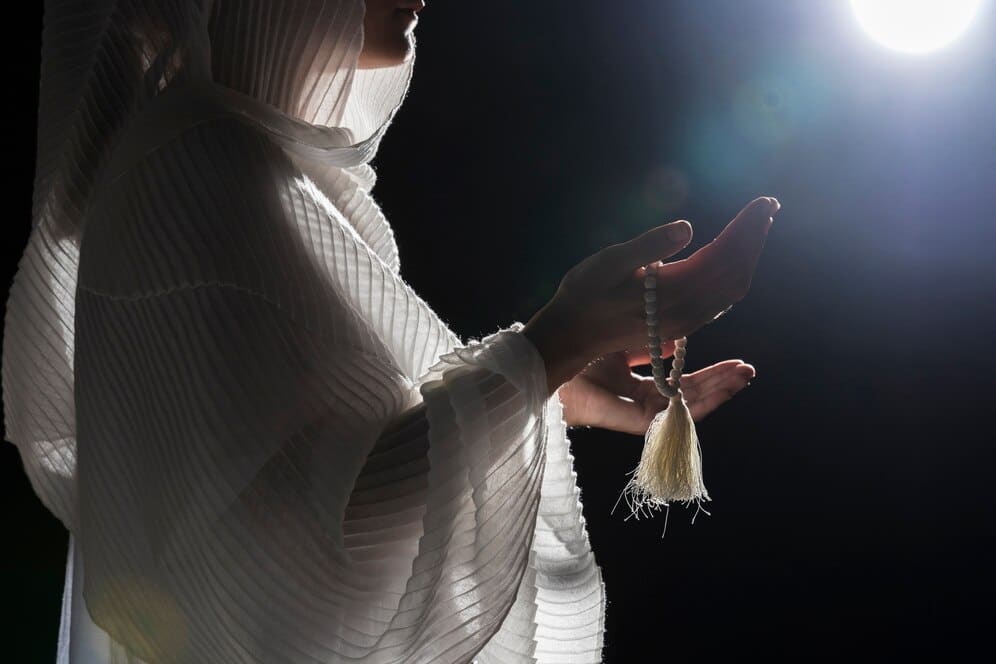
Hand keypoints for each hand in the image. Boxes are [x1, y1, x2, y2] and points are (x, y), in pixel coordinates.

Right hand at [524, 196, 778, 395]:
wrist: (570, 336)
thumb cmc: (583, 294)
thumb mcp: (608, 263)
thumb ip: (649, 246)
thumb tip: (687, 227)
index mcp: (671, 293)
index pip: (723, 257)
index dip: (746, 230)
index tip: (764, 203)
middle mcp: (685, 312)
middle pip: (735, 275)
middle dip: (754, 239)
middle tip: (768, 206)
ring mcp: (685, 322)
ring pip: (732, 290)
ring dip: (749, 255)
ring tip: (759, 225)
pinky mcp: (679, 326)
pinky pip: (720, 301)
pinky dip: (735, 274)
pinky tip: (735, 256)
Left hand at [558, 349, 755, 433]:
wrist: (550, 356)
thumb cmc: (578, 344)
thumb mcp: (623, 336)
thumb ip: (650, 338)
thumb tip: (679, 334)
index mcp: (634, 380)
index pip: (679, 380)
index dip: (708, 372)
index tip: (734, 360)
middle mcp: (638, 397)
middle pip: (689, 394)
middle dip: (721, 381)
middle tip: (749, 369)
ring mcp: (639, 411)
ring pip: (687, 406)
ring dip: (718, 391)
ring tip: (745, 376)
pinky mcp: (635, 420)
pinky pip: (674, 416)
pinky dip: (702, 403)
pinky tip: (723, 389)